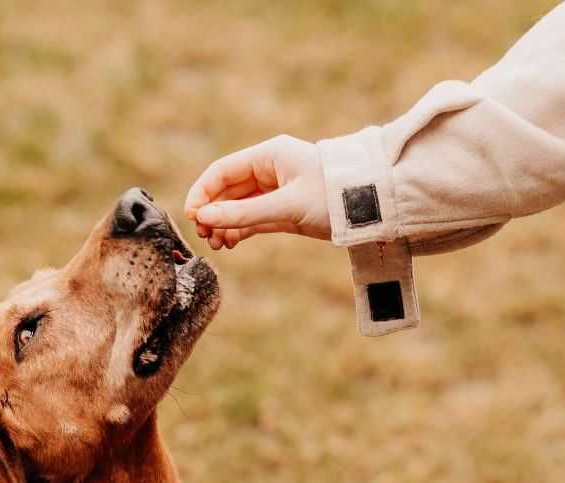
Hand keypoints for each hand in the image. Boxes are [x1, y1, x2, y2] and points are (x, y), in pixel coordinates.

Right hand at [183, 135, 330, 249]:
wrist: (373, 209)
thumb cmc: (333, 196)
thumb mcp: (287, 206)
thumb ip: (244, 213)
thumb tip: (205, 217)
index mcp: (269, 155)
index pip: (222, 171)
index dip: (202, 192)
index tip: (191, 216)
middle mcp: (269, 170)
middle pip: (226, 190)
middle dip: (212, 212)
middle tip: (203, 236)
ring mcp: (275, 191)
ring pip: (237, 207)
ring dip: (223, 224)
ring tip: (216, 244)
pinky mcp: (283, 210)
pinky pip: (251, 219)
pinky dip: (238, 230)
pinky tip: (229, 243)